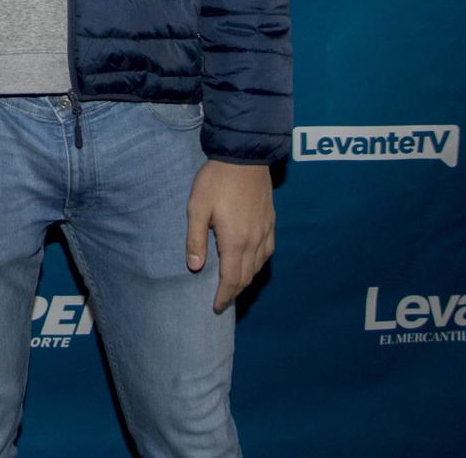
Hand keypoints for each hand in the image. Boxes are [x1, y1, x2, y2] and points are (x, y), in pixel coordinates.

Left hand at [185, 158, 273, 312]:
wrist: (244, 157)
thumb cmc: (216, 181)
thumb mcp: (197, 208)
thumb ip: (196, 239)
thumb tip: (194, 267)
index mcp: (235, 241)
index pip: (231, 279)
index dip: (224, 296)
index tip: (216, 307)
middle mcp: (254, 241)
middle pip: (247, 276)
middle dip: (234, 292)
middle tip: (223, 300)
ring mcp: (265, 231)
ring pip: (259, 266)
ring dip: (246, 279)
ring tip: (234, 285)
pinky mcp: (271, 221)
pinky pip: (267, 251)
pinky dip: (258, 264)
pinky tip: (251, 262)